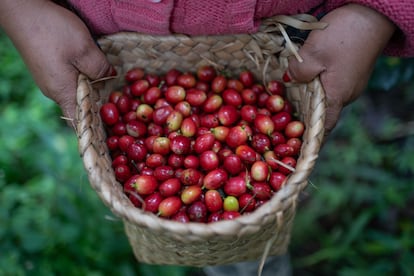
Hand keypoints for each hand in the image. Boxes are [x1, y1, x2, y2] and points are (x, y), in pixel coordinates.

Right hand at [0, 0, 112, 124]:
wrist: (21, 10)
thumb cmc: (51, 30)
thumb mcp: (84, 49)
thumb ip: (100, 68)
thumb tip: (111, 77)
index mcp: (63, 92)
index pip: (80, 121)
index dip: (96, 127)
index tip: (113, 129)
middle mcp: (54, 91)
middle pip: (81, 105)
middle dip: (100, 105)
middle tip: (121, 104)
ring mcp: (50, 80)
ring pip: (77, 90)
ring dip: (93, 88)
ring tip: (111, 85)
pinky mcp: (49, 68)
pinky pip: (70, 79)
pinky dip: (84, 77)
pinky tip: (93, 69)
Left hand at [287, 4, 394, 138]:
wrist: (373, 15)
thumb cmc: (344, 35)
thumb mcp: (312, 54)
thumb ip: (298, 72)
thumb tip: (291, 78)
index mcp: (337, 96)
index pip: (324, 126)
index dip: (312, 138)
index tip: (299, 145)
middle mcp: (347, 93)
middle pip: (322, 110)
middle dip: (304, 112)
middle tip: (284, 113)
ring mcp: (352, 82)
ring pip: (326, 94)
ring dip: (310, 94)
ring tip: (291, 90)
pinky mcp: (352, 70)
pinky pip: (332, 82)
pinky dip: (318, 81)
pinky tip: (307, 71)